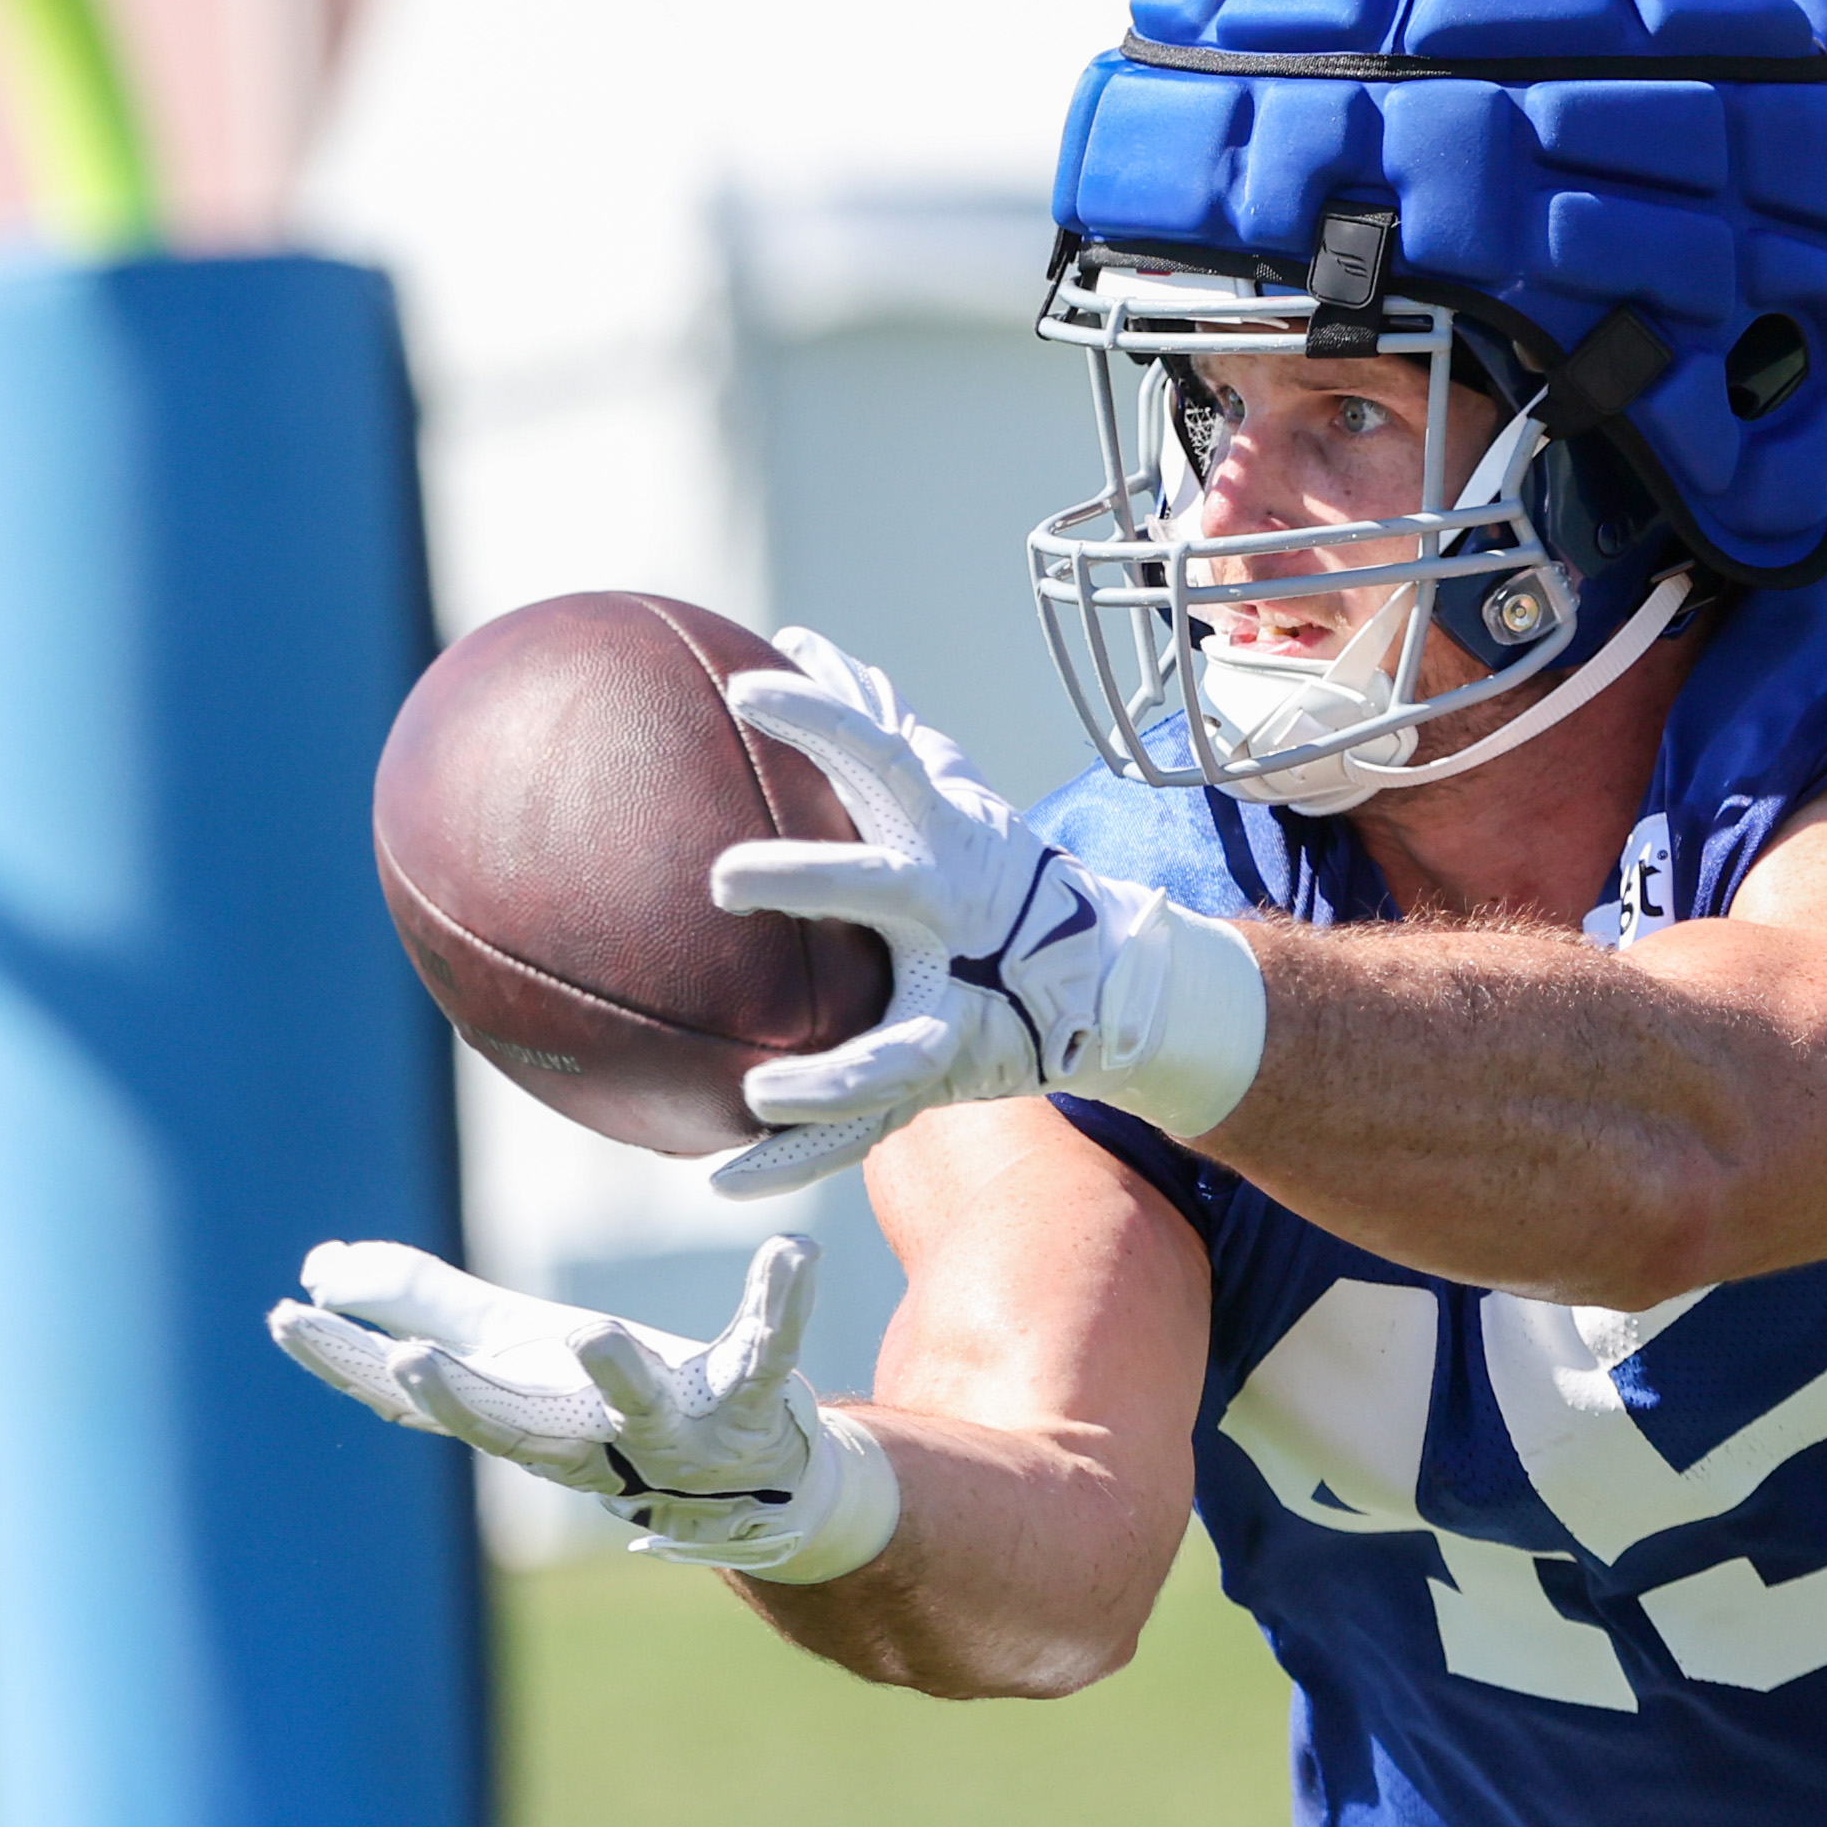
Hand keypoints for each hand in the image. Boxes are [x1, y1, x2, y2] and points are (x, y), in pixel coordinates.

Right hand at [266, 1234, 901, 1582]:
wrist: (754, 1477)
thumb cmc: (615, 1404)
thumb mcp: (516, 1350)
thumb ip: (424, 1305)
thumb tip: (322, 1267)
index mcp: (520, 1415)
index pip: (417, 1398)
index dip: (347, 1362)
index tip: (286, 1317)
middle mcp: (588, 1434)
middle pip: (515, 1424)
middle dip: (463, 1397)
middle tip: (411, 1362)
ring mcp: (674, 1427)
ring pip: (642, 1406)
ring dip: (619, 1372)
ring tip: (597, 1332)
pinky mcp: (752, 1403)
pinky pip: (766, 1352)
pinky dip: (780, 1304)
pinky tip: (793, 1253)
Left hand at [701, 630, 1266, 1197]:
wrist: (1106, 982)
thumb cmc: (1002, 875)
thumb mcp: (956, 796)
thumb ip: (882, 726)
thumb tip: (808, 643)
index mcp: (947, 838)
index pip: (882, 758)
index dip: (821, 718)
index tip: (746, 690)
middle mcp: (952, 910)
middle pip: (881, 886)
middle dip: (809, 880)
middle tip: (722, 878)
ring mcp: (955, 1001)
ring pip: (889, 1043)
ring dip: (824, 1075)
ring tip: (754, 1098)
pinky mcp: (943, 1076)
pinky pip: (862, 1124)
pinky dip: (792, 1157)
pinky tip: (720, 1183)